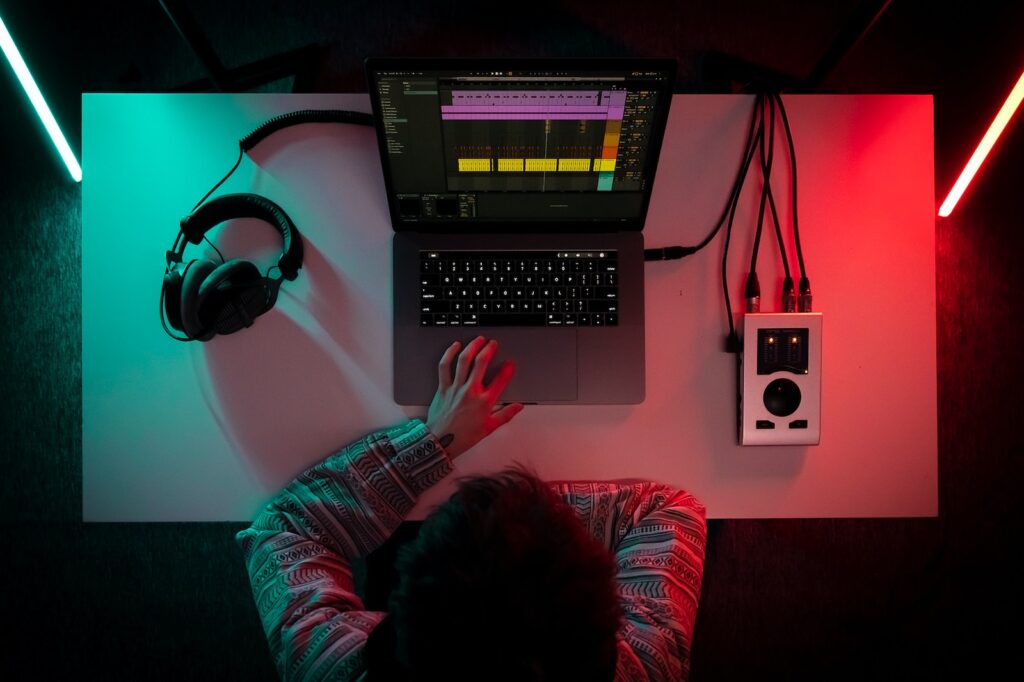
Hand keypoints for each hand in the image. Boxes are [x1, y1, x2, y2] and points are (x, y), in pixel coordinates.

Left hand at [425, 336, 523, 459]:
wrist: (440, 442)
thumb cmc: (463, 437)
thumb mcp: (489, 428)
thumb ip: (505, 415)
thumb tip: (518, 407)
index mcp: (484, 402)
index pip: (500, 380)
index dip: (507, 369)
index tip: (510, 363)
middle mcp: (470, 391)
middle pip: (481, 363)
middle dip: (489, 349)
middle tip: (493, 344)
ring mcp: (456, 388)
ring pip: (464, 360)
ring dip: (472, 347)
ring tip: (478, 340)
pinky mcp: (443, 388)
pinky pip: (445, 366)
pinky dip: (449, 354)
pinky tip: (455, 346)